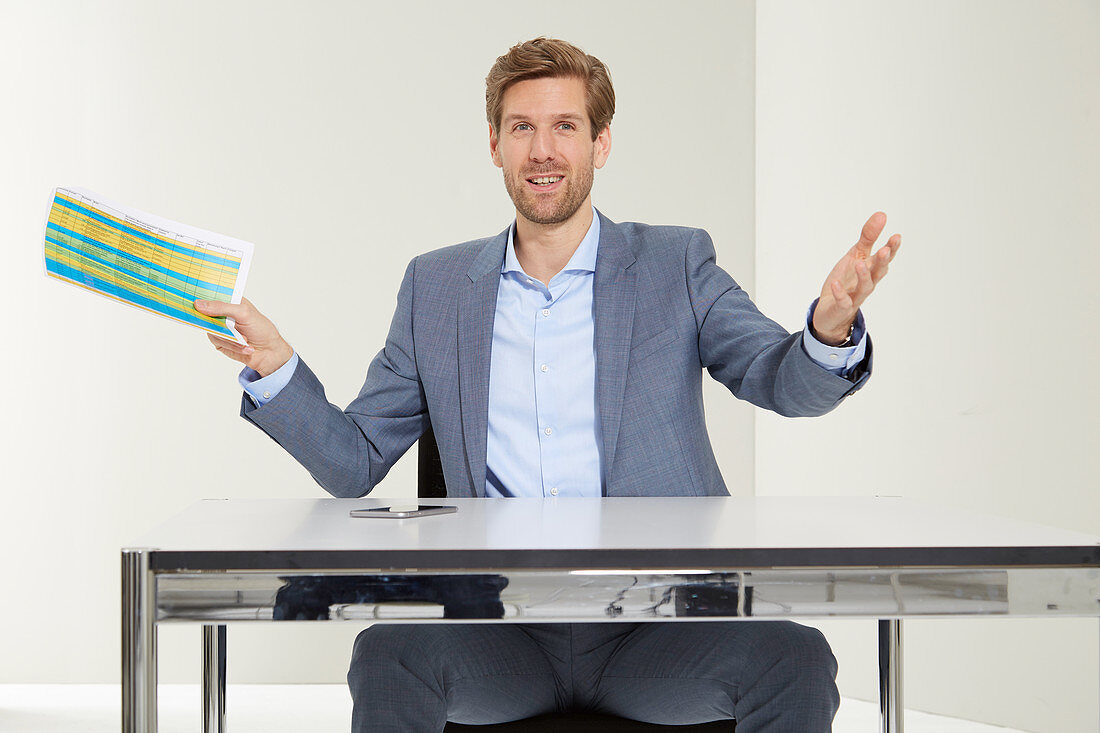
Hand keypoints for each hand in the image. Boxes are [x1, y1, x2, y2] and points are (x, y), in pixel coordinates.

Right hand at [195, 298, 293, 376]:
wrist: (269, 352)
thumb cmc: (261, 329)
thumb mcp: (244, 313)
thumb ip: (222, 307)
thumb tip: (199, 304)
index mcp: (230, 302)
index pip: (212, 294)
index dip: (202, 294)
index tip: (193, 297)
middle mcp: (223, 314)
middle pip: (205, 312)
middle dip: (211, 318)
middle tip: (219, 322)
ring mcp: (220, 328)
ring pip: (211, 329)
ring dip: (230, 337)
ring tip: (245, 340)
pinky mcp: (220, 341)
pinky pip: (218, 341)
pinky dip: (232, 345)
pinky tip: (245, 346)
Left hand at [812, 211, 900, 344]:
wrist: (830, 311)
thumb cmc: (846, 280)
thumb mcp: (856, 255)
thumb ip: (868, 237)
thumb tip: (882, 214)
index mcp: (871, 270)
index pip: (884, 258)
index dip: (891, 249)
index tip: (896, 236)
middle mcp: (867, 283)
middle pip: (878, 273)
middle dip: (881, 262)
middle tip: (884, 250)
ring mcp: (855, 296)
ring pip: (864, 287)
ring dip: (863, 275)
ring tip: (859, 263)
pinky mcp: (842, 308)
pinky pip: (843, 302)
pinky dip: (840, 294)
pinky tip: (835, 284)